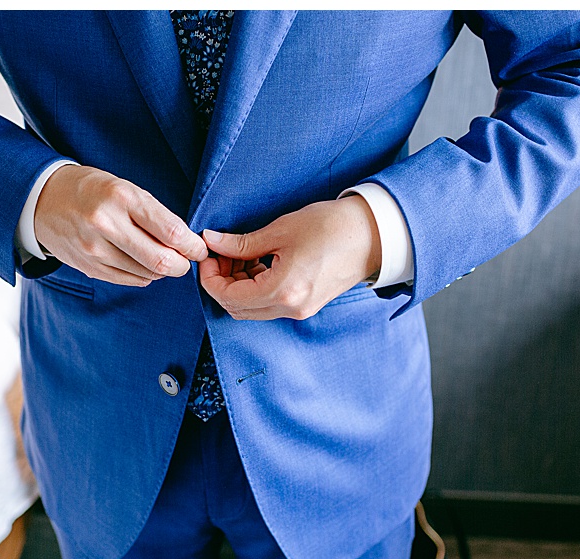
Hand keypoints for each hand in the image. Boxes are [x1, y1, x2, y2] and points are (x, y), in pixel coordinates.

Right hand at [34, 164, 205, 285]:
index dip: (193, 246)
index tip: (199, 248)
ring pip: (148, 274)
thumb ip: (155, 215)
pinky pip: (131, 280)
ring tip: (159, 256)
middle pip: (161, 261)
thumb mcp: (125, 189)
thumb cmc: (94, 191)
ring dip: (162, 270)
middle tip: (185, 260)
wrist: (44, 199)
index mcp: (121, 198)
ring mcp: (95, 248)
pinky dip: (144, 275)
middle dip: (182, 265)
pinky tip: (140, 262)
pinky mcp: (89, 267)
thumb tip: (187, 244)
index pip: (172, 233)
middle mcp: (106, 224)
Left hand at [198, 197, 381, 320]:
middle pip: (237, 309)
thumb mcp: (280, 230)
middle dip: (221, 283)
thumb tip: (212, 241)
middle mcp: (291, 307)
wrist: (370, 236)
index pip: (229, 297)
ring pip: (252, 309)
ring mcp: (300, 310)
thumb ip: (242, 243)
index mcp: (283, 290)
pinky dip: (255, 287)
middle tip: (221, 254)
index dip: (210, 278)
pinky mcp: (306, 305)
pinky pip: (269, 305)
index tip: (208, 255)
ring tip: (241, 254)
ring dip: (238, 285)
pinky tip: (258, 262)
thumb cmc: (331, 227)